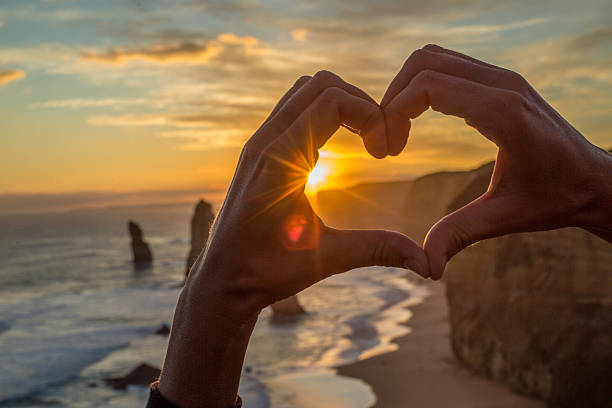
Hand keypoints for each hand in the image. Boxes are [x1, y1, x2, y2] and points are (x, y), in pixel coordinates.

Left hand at [158, 71, 427, 406]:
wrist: (222, 279)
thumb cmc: (267, 272)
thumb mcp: (326, 258)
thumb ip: (376, 250)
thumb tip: (426, 263)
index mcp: (279, 161)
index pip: (331, 101)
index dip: (370, 114)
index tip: (386, 151)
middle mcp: (265, 142)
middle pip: (320, 84)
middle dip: (360, 102)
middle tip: (380, 141)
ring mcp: (259, 142)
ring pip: (305, 90)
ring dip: (341, 103)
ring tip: (364, 138)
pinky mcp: (260, 148)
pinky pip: (294, 107)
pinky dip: (324, 112)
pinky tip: (341, 146)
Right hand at [380, 44, 611, 278]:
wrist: (595, 181)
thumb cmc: (555, 198)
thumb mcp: (504, 217)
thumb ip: (460, 234)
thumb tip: (426, 267)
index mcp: (503, 113)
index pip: (429, 85)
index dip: (394, 112)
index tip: (386, 150)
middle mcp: (503, 84)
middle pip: (424, 62)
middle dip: (393, 98)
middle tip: (386, 141)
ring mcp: (503, 77)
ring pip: (433, 57)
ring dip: (406, 89)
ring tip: (397, 130)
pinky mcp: (500, 81)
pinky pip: (449, 65)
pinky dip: (423, 85)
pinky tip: (419, 120)